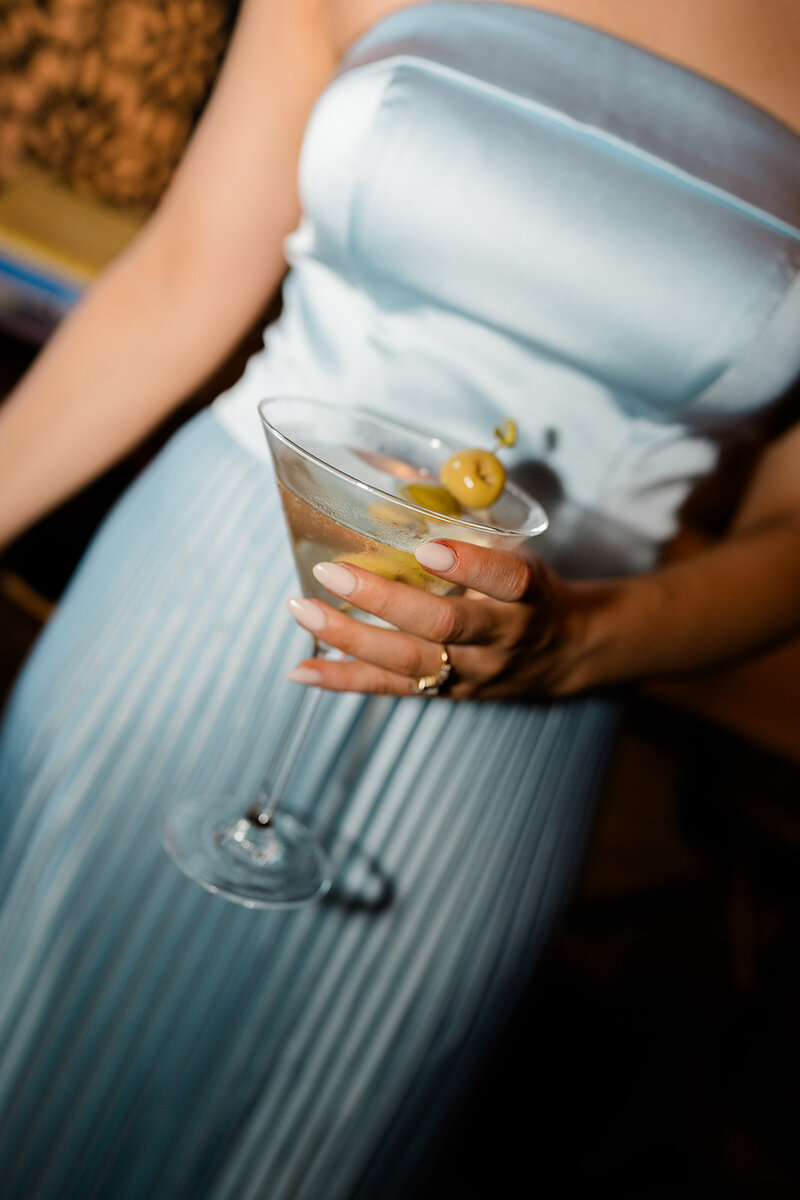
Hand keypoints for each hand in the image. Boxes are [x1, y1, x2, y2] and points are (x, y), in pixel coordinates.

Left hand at [285, 539, 592, 699]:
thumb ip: (469, 528)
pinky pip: (391, 689)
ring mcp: (473, 671)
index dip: (468, 565)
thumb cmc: (531, 591)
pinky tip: (302, 670)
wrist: (565, 654)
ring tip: (303, 610)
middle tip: (332, 572)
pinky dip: (344, 680)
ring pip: (410, 661)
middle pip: (444, 623)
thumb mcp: (519, 552)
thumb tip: (398, 478)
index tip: (429, 547)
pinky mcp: (448, 693)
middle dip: (384, 600)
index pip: (506, 579)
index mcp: (528, 593)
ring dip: (351, 637)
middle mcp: (502, 636)